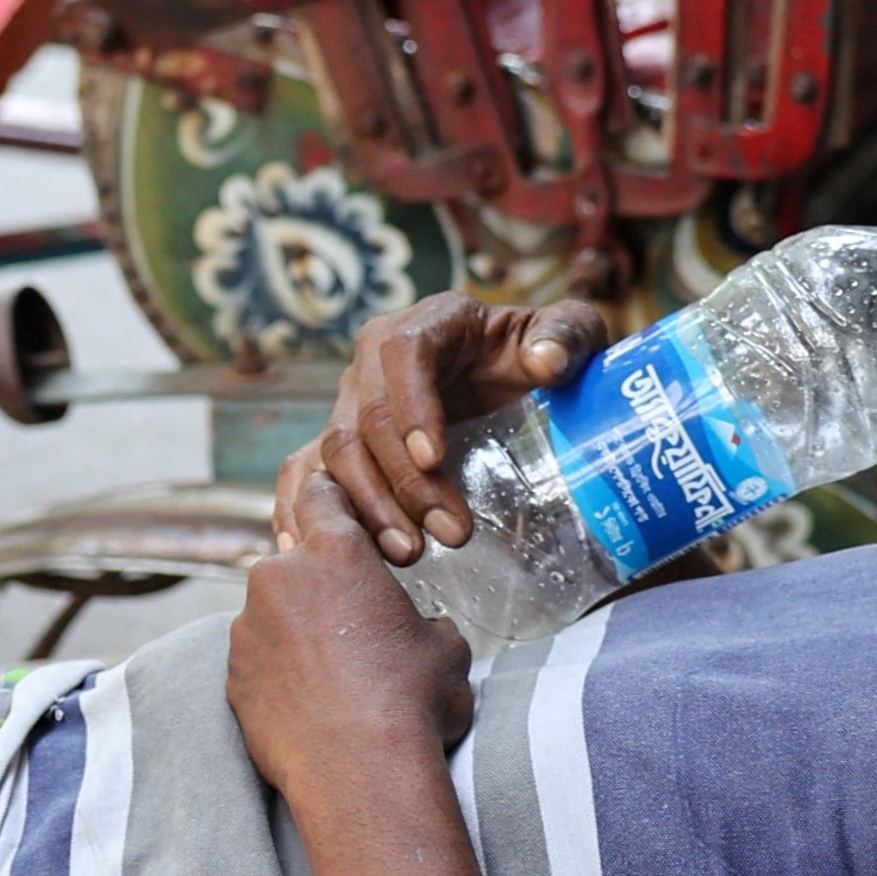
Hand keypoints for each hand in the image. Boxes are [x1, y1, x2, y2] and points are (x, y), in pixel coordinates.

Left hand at [226, 455, 477, 807]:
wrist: (360, 774)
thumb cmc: (412, 704)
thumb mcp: (446, 649)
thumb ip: (423, 621)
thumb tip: (420, 630)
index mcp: (335, 552)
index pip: (319, 494)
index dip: (329, 501)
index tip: (336, 516)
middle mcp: (279, 576)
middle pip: (292, 560)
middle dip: (315, 584)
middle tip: (348, 624)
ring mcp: (247, 625)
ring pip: (270, 612)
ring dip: (293, 631)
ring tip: (331, 677)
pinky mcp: (232, 674)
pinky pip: (255, 659)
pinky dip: (275, 672)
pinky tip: (309, 704)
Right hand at [313, 293, 614, 565]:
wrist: (514, 377)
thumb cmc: (540, 353)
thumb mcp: (568, 334)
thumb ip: (565, 337)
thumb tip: (545, 362)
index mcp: (430, 322)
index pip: (402, 353)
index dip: (411, 405)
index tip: (435, 458)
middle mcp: (375, 358)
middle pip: (367, 416)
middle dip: (403, 481)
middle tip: (451, 533)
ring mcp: (353, 401)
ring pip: (337, 452)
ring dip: (369, 506)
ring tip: (411, 553)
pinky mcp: (345, 441)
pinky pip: (310, 473)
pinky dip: (309, 510)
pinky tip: (325, 551)